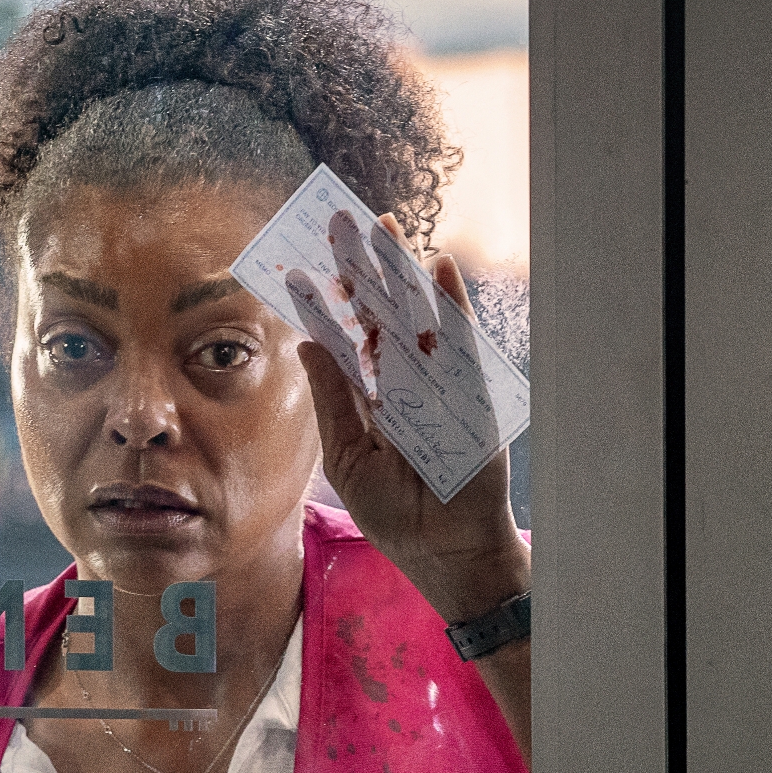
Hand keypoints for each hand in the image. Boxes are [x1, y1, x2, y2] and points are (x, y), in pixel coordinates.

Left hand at [297, 214, 528, 627]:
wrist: (444, 549)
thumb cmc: (396, 513)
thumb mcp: (349, 455)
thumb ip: (334, 398)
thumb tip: (307, 342)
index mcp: (372, 396)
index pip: (346, 338)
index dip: (326, 304)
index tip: (299, 268)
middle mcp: (404, 380)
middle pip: (380, 314)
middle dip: (362, 269)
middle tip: (341, 223)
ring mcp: (439, 382)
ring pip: (416, 316)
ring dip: (400, 273)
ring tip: (382, 228)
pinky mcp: (471, 392)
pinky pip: (461, 342)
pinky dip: (452, 305)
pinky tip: (437, 267)